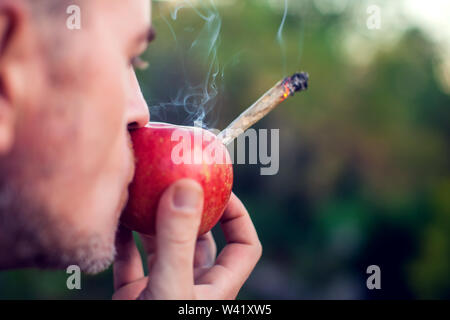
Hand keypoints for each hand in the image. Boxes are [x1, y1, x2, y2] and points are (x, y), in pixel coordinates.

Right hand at [112, 179, 261, 299]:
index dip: (238, 215)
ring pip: (164, 246)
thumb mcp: (170, 286)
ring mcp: (163, 289)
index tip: (220, 189)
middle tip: (175, 180)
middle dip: (189, 210)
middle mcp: (193, 285)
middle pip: (201, 239)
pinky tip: (118, 221)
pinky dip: (125, 240)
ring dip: (154, 221)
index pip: (244, 246)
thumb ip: (178, 240)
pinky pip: (131, 260)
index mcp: (216, 288)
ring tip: (144, 193)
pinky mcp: (135, 296)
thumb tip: (188, 186)